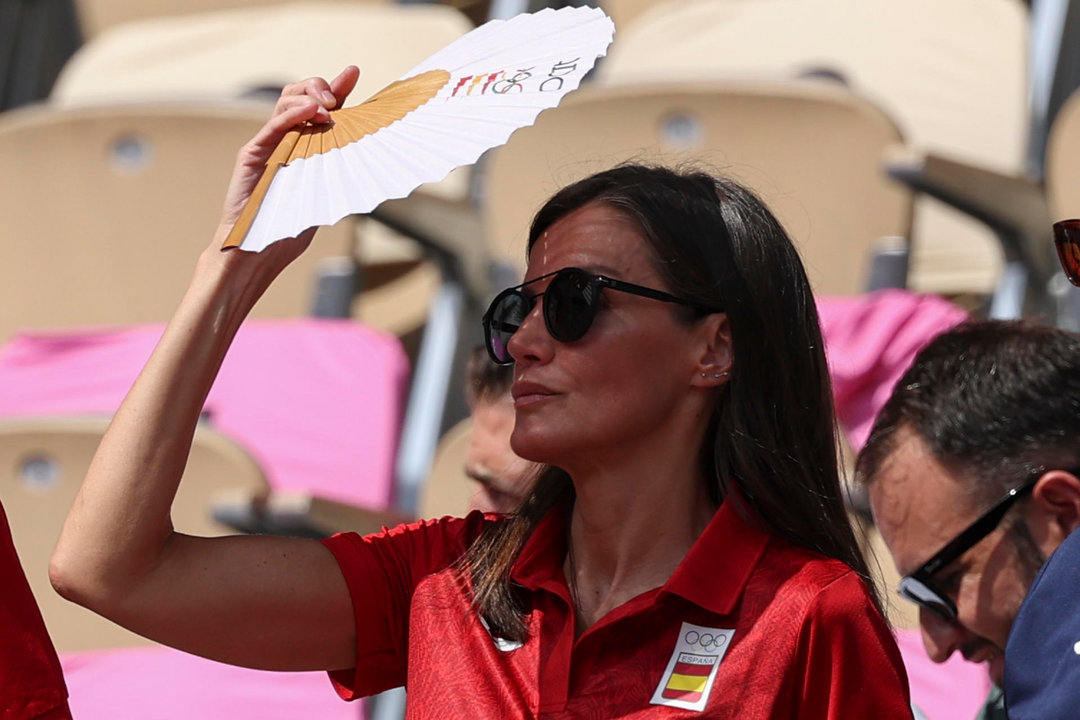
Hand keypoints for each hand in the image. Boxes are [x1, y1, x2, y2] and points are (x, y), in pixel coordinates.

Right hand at [212, 66, 360, 267]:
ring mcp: (267, 145)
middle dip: (321, 86)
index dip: (336, 87)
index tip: (354, 72)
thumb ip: (339, 169)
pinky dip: (293, 114)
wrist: (256, 253)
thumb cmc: (289, 230)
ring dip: (309, 96)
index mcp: (302, 146)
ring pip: (285, 102)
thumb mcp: (325, 194)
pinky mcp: (252, 154)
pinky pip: (273, 126)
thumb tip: (370, 153)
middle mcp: (284, 140)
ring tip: (328, 107)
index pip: (318, 107)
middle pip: (299, 94)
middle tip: (338, 96)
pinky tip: (311, 112)